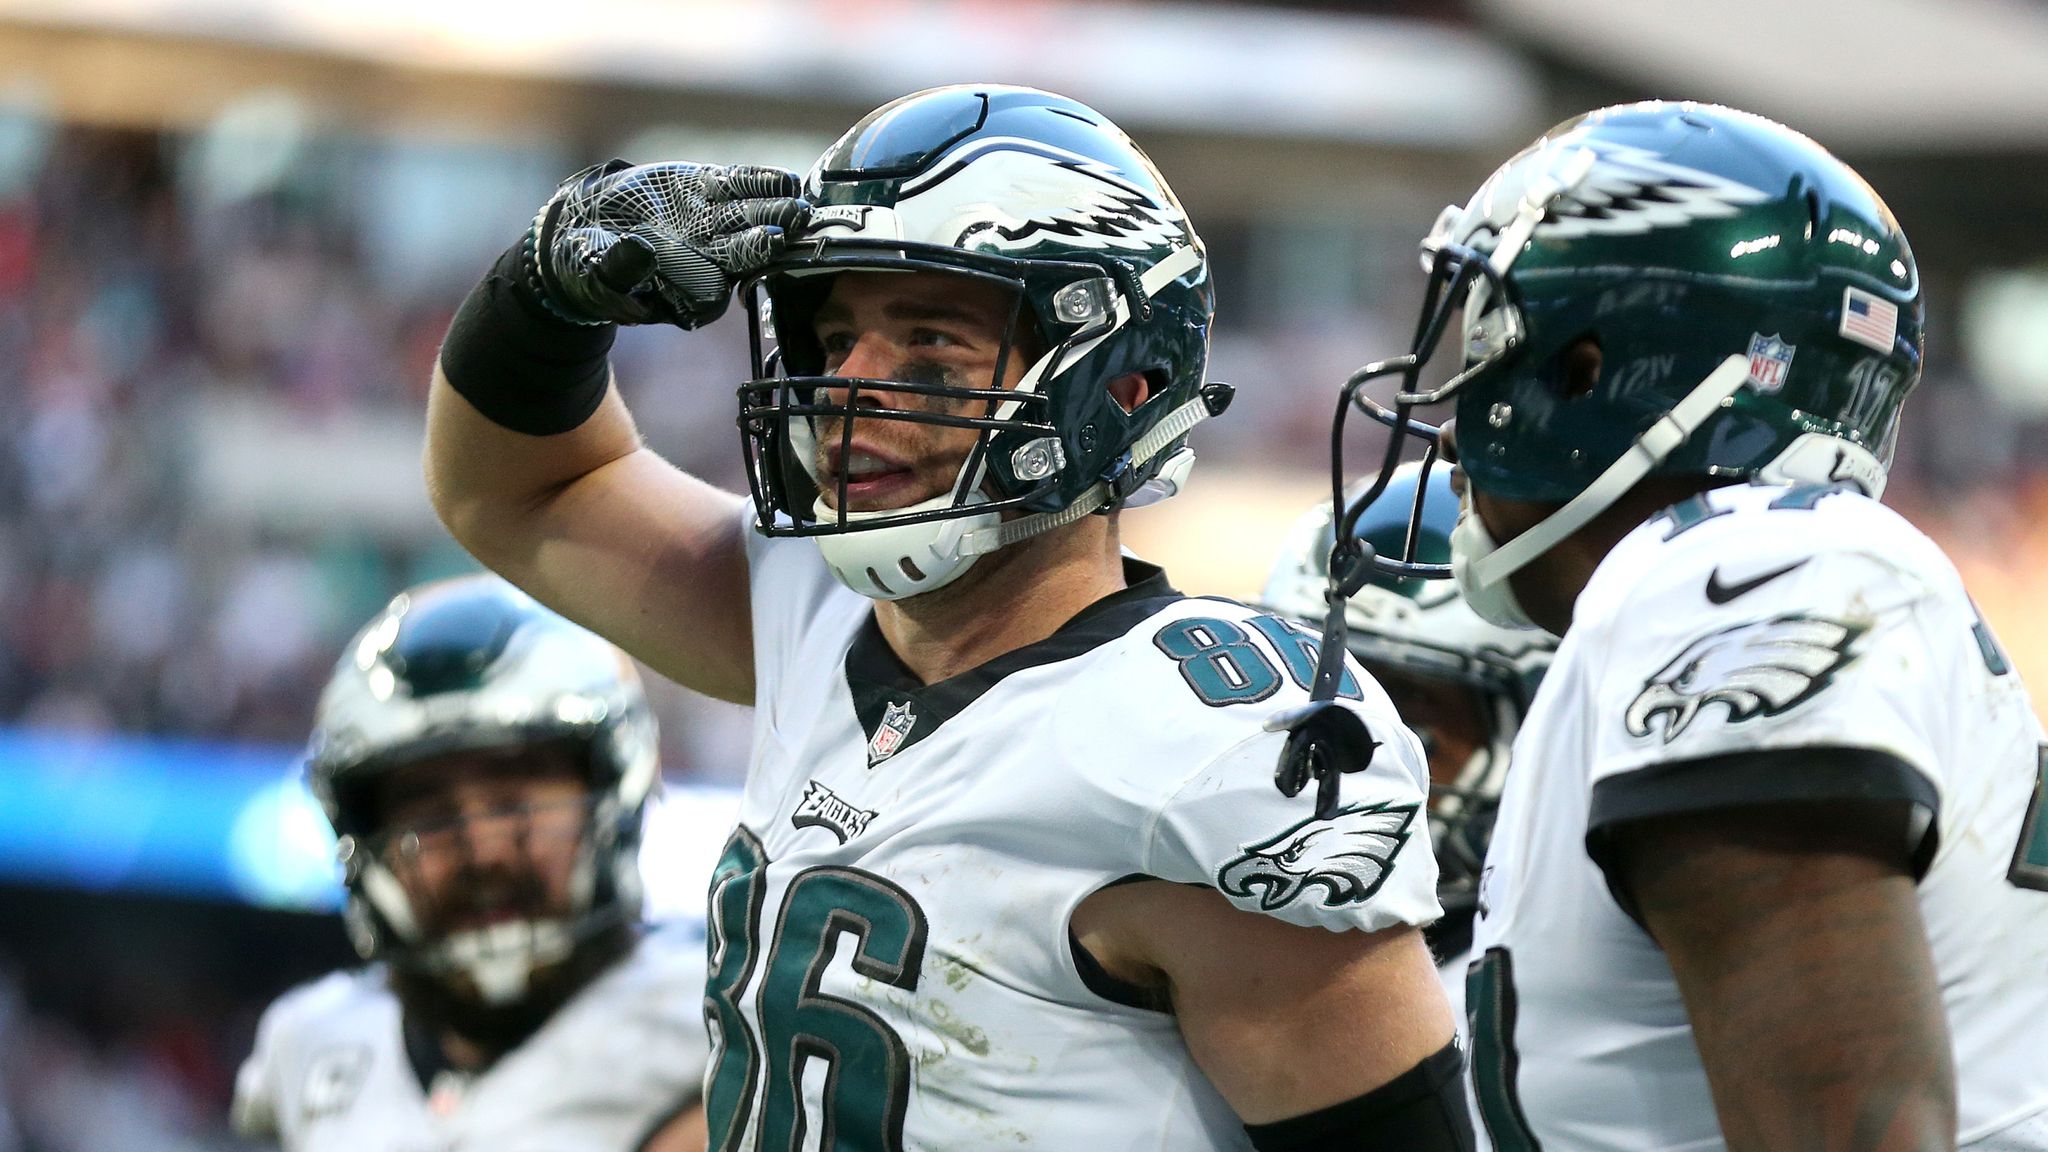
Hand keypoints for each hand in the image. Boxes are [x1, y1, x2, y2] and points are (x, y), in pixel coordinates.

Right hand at [526, 159, 807, 328]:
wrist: (585, 226)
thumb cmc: (588, 264)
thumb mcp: (594, 272)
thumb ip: (619, 269)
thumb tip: (641, 252)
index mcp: (683, 293)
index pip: (710, 294)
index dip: (721, 283)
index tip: (722, 282)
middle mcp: (707, 261)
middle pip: (742, 258)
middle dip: (762, 247)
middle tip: (783, 236)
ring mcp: (712, 224)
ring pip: (750, 220)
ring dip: (774, 213)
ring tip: (796, 206)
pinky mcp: (706, 190)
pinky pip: (739, 186)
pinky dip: (760, 183)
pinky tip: (784, 181)